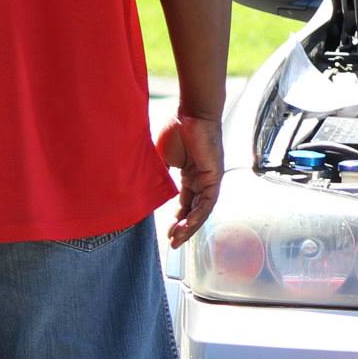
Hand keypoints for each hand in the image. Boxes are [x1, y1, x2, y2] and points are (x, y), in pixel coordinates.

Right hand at [156, 112, 222, 248]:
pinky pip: (207, 201)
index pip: (185, 204)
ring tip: (178, 238)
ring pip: (202, 210)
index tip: (168, 233)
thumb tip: (143, 187)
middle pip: (195, 211)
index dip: (178, 220)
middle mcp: (202, 181)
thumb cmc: (177, 130)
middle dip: (184, 229)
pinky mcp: (215, 177)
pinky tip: (188, 225)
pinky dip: (198, 214)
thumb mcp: (162, 158)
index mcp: (191, 177)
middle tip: (173, 243)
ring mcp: (210, 180)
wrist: (191, 115)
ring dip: (190, 226)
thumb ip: (158, 174)